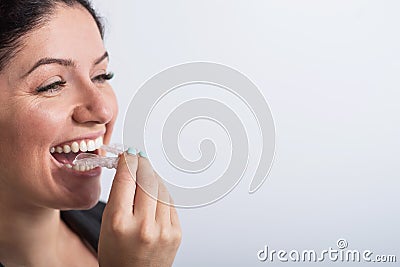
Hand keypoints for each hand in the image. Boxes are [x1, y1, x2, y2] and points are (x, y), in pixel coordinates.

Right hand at [98, 149, 181, 266]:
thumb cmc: (117, 252)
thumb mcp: (107, 223)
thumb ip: (119, 194)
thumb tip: (130, 166)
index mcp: (119, 222)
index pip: (126, 179)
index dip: (128, 161)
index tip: (128, 154)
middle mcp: (143, 226)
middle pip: (147, 179)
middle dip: (142, 165)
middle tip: (138, 158)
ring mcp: (163, 229)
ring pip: (160, 188)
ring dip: (152, 178)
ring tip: (145, 177)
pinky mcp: (176, 232)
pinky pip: (169, 201)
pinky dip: (161, 193)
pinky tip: (154, 195)